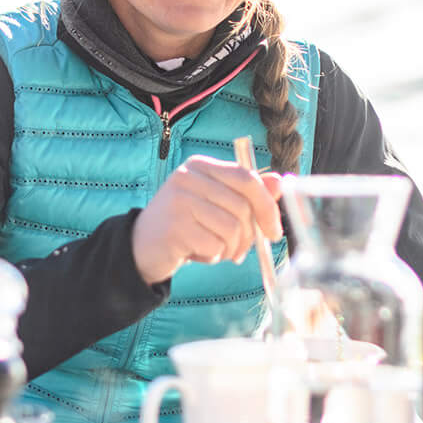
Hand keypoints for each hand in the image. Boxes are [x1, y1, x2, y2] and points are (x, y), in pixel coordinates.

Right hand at [131, 156, 283, 284]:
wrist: (142, 247)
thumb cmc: (187, 225)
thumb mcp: (217, 205)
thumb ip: (248, 193)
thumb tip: (280, 181)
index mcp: (201, 165)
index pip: (246, 178)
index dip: (267, 206)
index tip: (274, 231)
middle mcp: (187, 177)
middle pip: (242, 206)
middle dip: (249, 236)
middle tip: (240, 251)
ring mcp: (178, 200)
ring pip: (231, 228)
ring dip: (230, 249)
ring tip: (215, 250)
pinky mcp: (173, 227)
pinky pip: (214, 245)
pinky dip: (213, 256)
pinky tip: (197, 254)